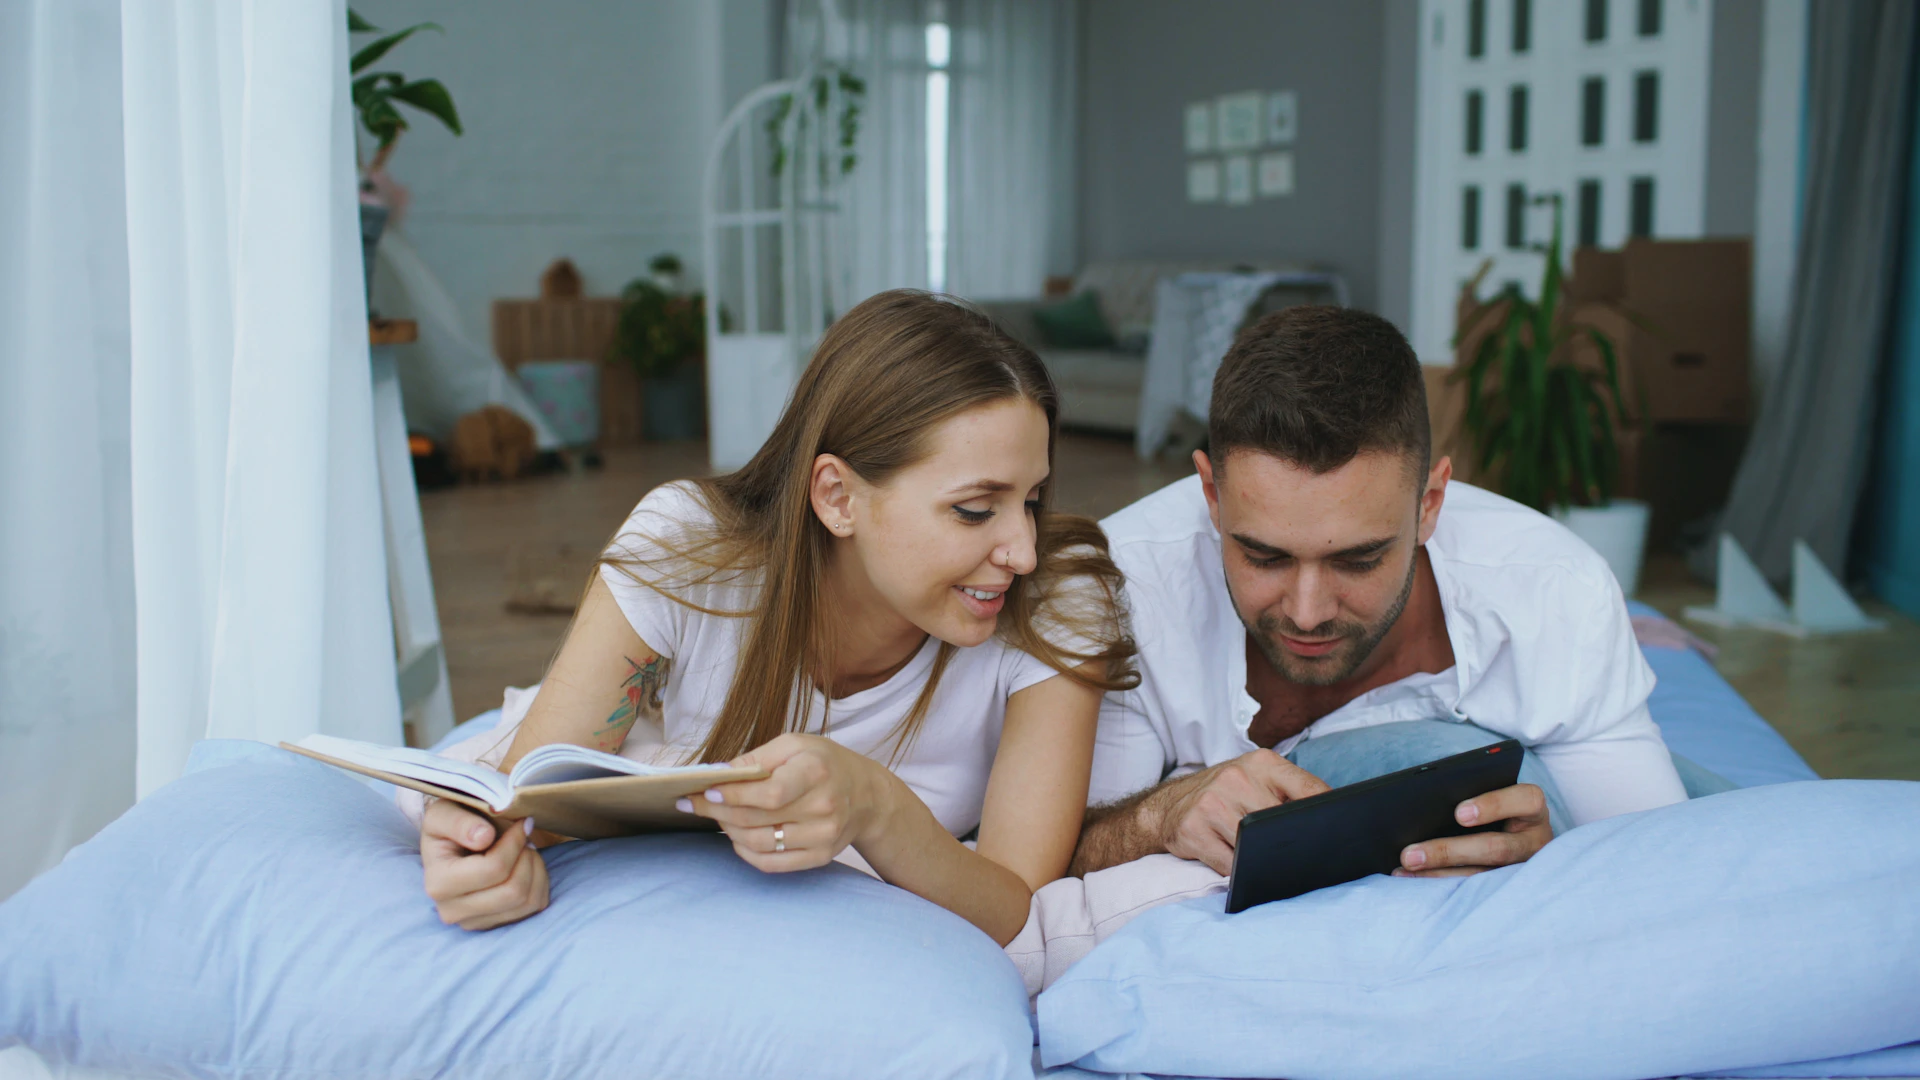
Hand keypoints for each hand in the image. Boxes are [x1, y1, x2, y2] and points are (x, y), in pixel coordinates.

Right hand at [420, 799, 550, 930]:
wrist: (450, 843)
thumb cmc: (450, 824)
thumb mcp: (444, 812)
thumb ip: (459, 822)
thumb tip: (483, 837)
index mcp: (438, 884)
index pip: (493, 869)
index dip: (515, 842)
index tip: (521, 822)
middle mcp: (453, 911)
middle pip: (513, 891)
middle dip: (526, 857)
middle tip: (523, 836)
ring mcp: (476, 922)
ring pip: (528, 901)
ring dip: (535, 868)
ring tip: (524, 849)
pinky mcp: (497, 924)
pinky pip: (535, 906)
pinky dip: (540, 881)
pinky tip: (526, 864)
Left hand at [680, 733, 887, 872]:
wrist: (867, 796)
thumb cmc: (825, 764)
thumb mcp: (795, 745)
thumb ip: (757, 757)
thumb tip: (717, 774)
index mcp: (816, 772)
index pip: (768, 793)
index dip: (732, 795)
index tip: (706, 792)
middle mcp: (823, 807)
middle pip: (756, 819)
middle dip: (718, 812)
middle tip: (696, 804)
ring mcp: (823, 836)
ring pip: (759, 843)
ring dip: (728, 832)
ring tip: (717, 818)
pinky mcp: (819, 857)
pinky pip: (771, 863)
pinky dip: (746, 853)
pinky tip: (736, 838)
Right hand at [1142, 749, 1330, 874]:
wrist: (1167, 806)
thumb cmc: (1224, 796)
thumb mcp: (1258, 780)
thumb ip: (1293, 793)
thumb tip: (1335, 824)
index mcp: (1262, 763)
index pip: (1310, 789)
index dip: (1329, 815)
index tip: (1342, 833)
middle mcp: (1236, 778)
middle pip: (1283, 824)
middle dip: (1293, 845)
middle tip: (1301, 858)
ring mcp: (1212, 804)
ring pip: (1256, 848)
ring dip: (1262, 861)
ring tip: (1262, 860)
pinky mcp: (1193, 830)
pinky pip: (1229, 865)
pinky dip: (1238, 872)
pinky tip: (1237, 866)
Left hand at [1395, 782, 1552, 877]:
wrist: (1517, 835)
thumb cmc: (1495, 806)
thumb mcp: (1492, 795)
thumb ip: (1470, 795)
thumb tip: (1422, 802)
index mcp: (1532, 808)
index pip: (1526, 800)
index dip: (1493, 805)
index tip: (1458, 814)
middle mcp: (1535, 841)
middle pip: (1496, 848)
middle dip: (1448, 852)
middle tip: (1409, 855)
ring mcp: (1525, 870)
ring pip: (1484, 878)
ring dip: (1439, 875)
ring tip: (1404, 870)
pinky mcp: (1510, 888)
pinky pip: (1475, 892)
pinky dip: (1442, 885)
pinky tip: (1412, 881)